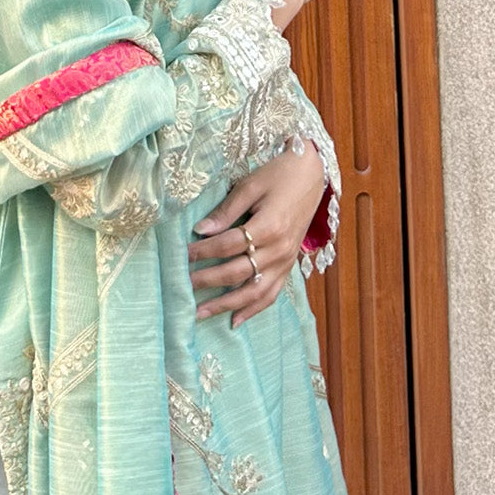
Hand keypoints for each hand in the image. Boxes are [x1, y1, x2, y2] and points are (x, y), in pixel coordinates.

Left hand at [187, 139, 326, 327]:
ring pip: (254, 291)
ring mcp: (286, 261)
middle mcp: (279, 249)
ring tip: (201, 313)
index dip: (204, 251)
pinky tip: (235, 319)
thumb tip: (200, 230)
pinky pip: (271, 294)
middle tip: (183, 285)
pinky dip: (253, 309)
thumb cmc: (278, 175)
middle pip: (238, 272)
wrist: (311, 175)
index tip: (183, 254)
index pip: (229, 245)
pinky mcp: (289, 266)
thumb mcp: (250, 185)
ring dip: (226, 305)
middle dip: (208, 280)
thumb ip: (226, 210)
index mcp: (269, 226)